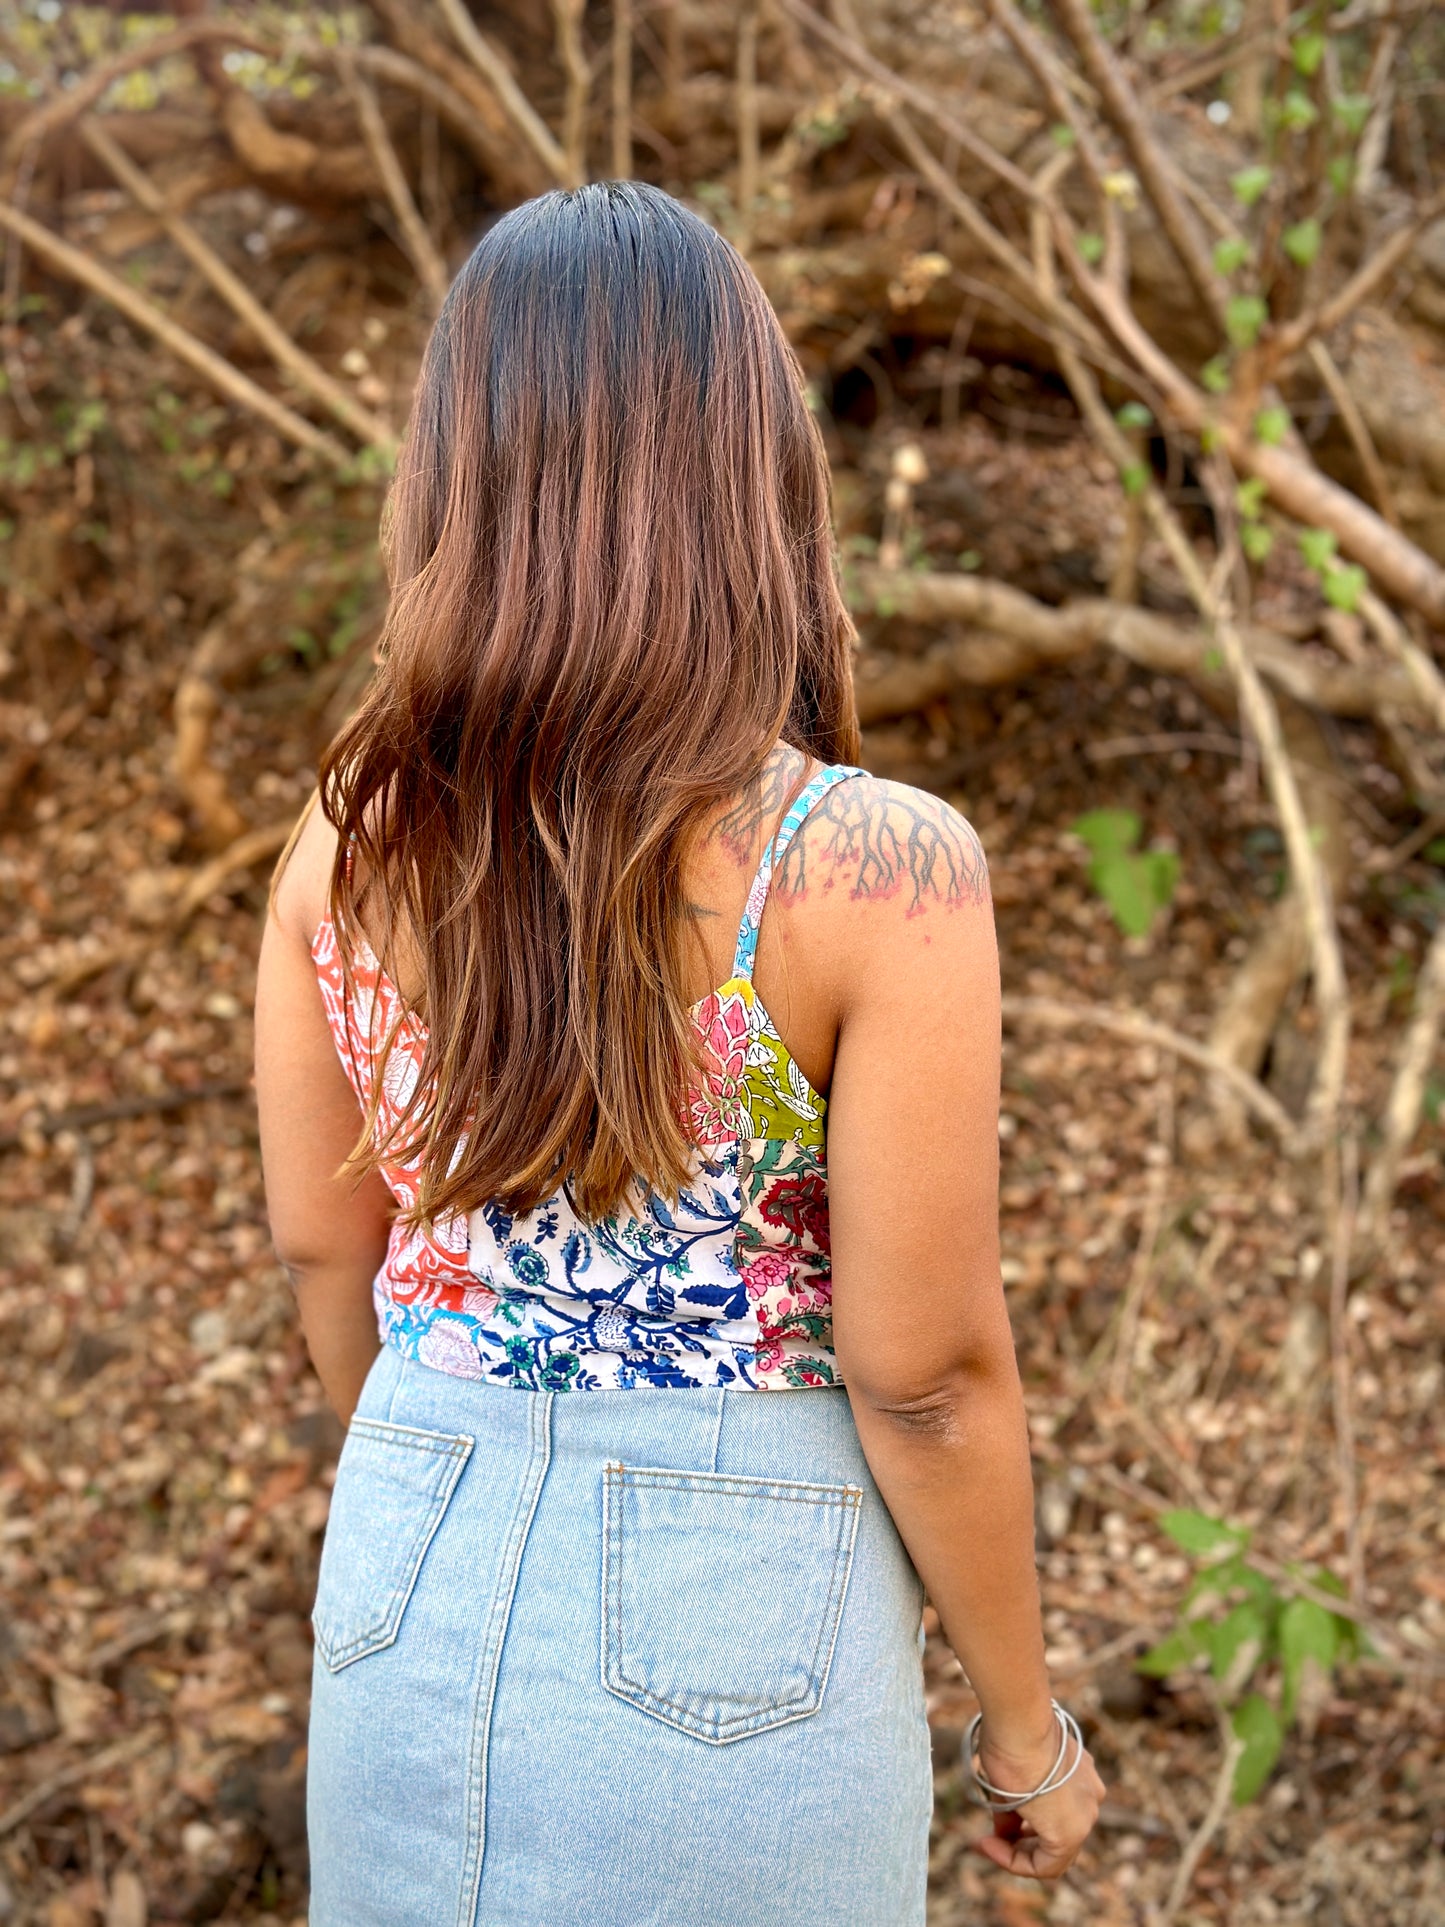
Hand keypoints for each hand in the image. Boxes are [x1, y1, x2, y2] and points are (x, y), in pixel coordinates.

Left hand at [970, 1726, 1105, 1880]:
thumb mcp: (1002, 1802)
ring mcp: (1090, 1786)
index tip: (983, 1841)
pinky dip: (1047, 1796)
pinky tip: (1023, 1783)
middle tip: (994, 1833)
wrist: (1021, 1716)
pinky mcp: (1085, 1762)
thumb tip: (1007, 1828)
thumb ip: (1010, 1823)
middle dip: (1023, 1842)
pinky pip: (1068, 1791)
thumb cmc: (1009, 1763)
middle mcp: (1089, 1815)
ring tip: (1003, 1806)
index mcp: (1070, 1834)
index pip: (1044, 1868)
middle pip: (1057, 1845)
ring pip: (1064, 1817)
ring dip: (1036, 1819)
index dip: (1010, 1861)